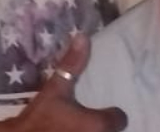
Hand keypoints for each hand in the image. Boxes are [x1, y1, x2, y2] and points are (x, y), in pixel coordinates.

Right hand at [7, 35, 126, 131]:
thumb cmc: (39, 117)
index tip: (103, 110)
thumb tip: (83, 36)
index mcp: (99, 124)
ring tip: (79, 126)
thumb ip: (71, 65)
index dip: (111, 114)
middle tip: (89, 120)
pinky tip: (72, 131)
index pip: (120, 119)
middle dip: (104, 128)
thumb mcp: (55, 89)